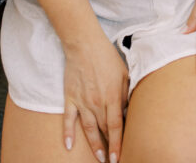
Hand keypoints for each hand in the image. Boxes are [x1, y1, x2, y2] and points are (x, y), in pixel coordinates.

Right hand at [63, 33, 127, 162]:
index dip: (118, 145)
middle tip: (112, 160)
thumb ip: (126, 93)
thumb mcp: (124, 72)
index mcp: (113, 96)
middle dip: (109, 147)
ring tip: (99, 158)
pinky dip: (68, 133)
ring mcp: (82, 102)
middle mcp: (97, 103)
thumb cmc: (107, 56)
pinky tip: (69, 146)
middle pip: (104, 131)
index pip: (116, 127)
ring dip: (94, 146)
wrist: (84, 44)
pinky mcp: (70, 98)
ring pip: (88, 129)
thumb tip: (127, 110)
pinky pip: (68, 119)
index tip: (118, 158)